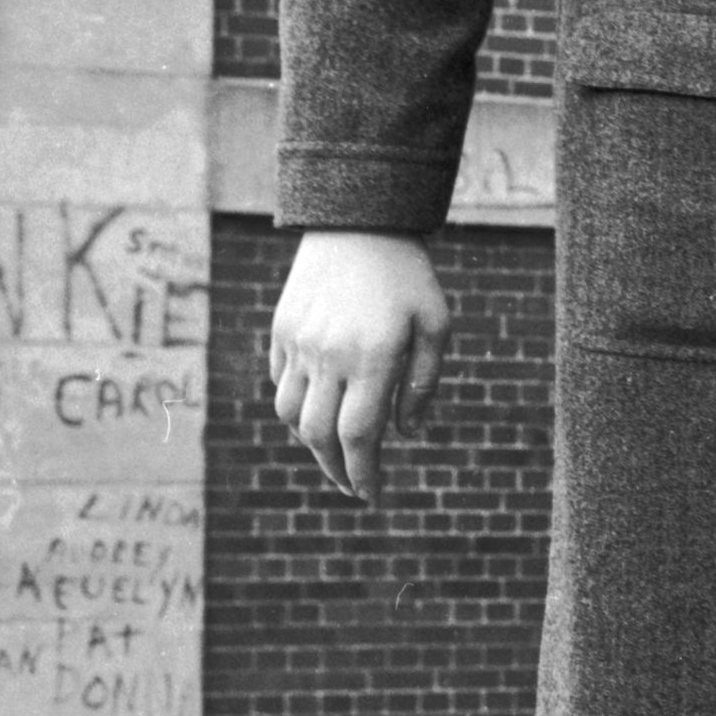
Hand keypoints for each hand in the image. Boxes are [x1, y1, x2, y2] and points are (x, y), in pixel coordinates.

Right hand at [270, 229, 451, 501]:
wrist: (358, 220)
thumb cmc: (409, 276)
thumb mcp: (436, 325)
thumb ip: (423, 383)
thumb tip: (408, 433)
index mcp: (372, 357)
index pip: (359, 434)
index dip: (364, 472)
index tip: (372, 495)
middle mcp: (328, 355)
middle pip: (319, 435)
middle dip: (337, 469)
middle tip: (354, 486)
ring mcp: (298, 343)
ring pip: (292, 414)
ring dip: (311, 442)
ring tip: (336, 453)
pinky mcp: (281, 329)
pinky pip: (280, 383)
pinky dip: (296, 407)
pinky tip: (317, 411)